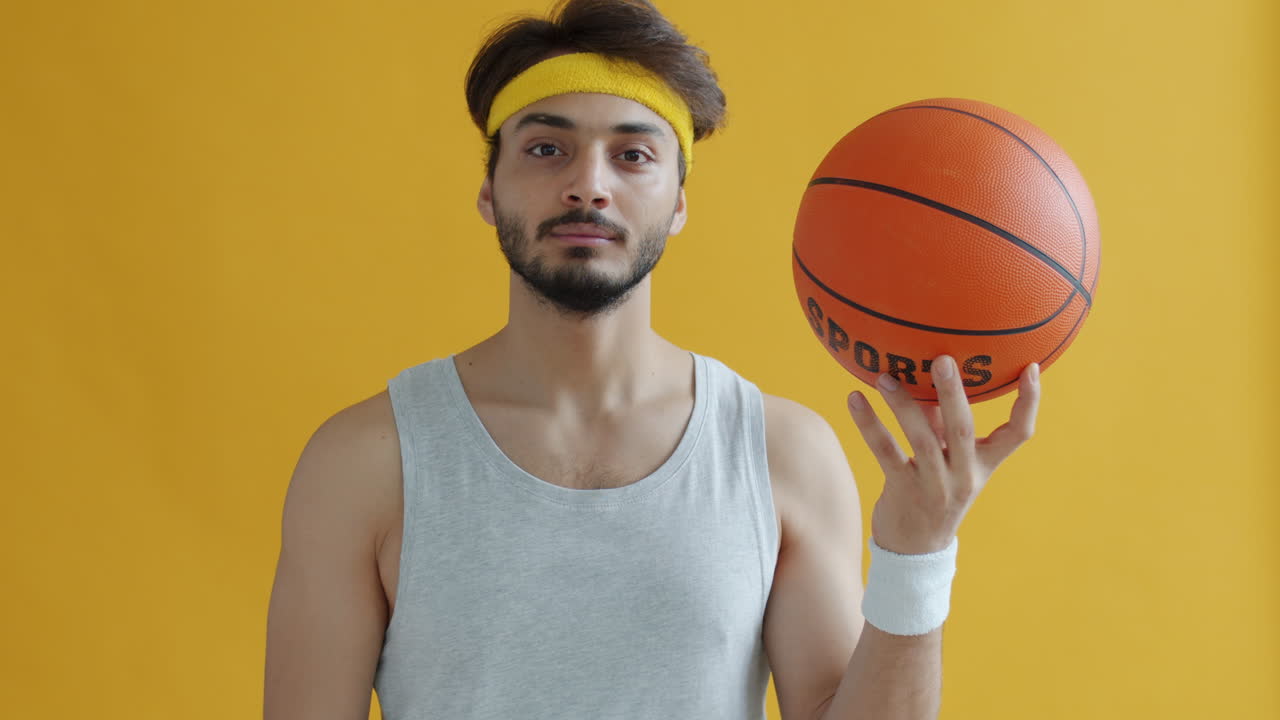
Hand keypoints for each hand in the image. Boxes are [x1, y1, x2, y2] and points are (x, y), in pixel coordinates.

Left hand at [845, 355, 1040, 554]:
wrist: (915, 549)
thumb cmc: (933, 490)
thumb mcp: (949, 459)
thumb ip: (941, 421)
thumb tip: (927, 373)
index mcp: (984, 464)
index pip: (1019, 433)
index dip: (1029, 401)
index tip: (1031, 367)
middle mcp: (965, 475)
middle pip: (964, 430)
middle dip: (954, 393)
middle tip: (943, 360)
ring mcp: (934, 486)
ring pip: (921, 439)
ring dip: (902, 404)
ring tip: (884, 377)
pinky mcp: (903, 491)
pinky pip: (886, 453)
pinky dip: (869, 425)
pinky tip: (855, 399)